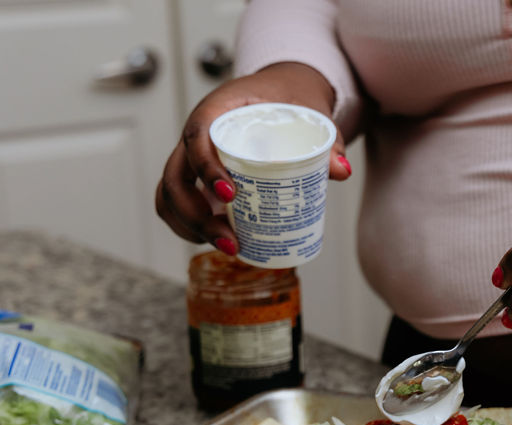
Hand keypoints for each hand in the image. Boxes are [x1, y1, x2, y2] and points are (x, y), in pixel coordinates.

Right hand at [155, 62, 351, 253]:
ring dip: (189, 226)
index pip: (197, 136)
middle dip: (195, 215)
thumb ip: (327, 140)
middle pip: (174, 176)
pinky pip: (176, 201)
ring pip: (169, 193)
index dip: (205, 167)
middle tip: (231, 240)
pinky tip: (214, 241)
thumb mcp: (310, 110)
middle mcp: (197, 133)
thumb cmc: (290, 98)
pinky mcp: (196, 175)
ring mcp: (192, 156)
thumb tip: (342, 171)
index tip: (230, 195)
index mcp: (217, 109)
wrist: (280, 91)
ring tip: (229, 246)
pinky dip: (187, 225)